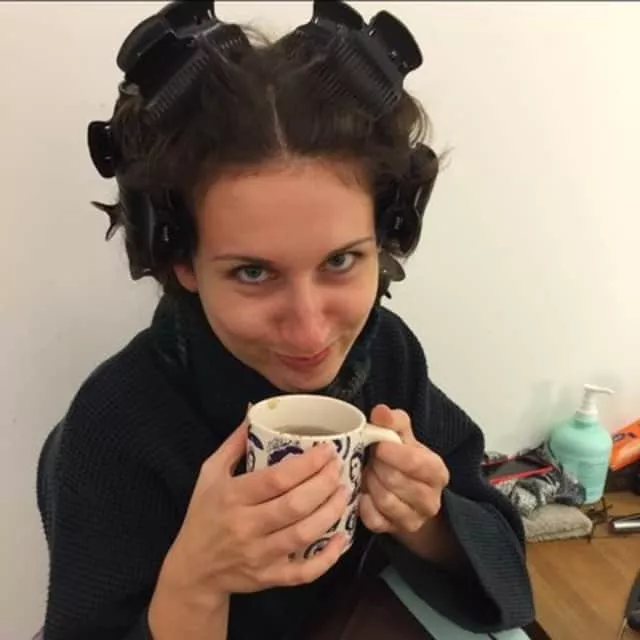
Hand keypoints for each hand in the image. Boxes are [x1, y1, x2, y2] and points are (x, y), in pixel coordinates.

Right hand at [165, 417, 348, 599]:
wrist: (193, 570)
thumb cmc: (203, 514)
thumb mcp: (210, 473)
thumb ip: (234, 443)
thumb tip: (254, 410)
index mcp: (232, 496)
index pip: (276, 479)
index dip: (307, 464)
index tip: (327, 450)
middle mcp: (246, 527)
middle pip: (294, 506)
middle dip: (323, 484)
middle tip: (339, 468)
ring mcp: (259, 556)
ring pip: (303, 535)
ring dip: (330, 512)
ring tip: (344, 492)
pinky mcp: (269, 578)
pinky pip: (304, 572)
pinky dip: (327, 558)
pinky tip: (342, 538)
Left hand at [359, 405, 449, 535]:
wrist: (407, 496)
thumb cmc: (404, 460)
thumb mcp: (403, 437)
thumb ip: (394, 421)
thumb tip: (380, 412)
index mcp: (437, 472)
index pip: (415, 462)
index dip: (392, 453)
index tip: (378, 446)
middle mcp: (431, 500)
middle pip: (396, 481)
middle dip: (377, 467)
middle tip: (370, 459)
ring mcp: (414, 519)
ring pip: (385, 500)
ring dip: (369, 483)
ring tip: (367, 473)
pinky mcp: (394, 531)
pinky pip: (373, 519)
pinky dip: (363, 503)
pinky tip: (363, 491)